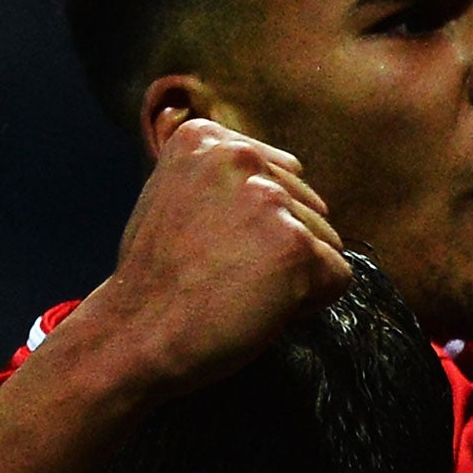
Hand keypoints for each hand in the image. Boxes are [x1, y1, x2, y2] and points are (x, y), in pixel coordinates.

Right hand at [88, 116, 353, 394]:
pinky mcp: (296, 245)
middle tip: (221, 273)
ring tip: (234, 288)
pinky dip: (308, 303)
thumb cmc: (157, 278)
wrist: (134, 335)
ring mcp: (270, 199)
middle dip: (278, 247)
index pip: (282, 176)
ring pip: (326, 242)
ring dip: (293, 275)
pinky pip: (338, 277)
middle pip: (309, 207)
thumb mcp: (177, 195)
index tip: (208, 245)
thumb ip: (229, 178)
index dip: (255, 225)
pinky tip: (258, 306)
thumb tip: (293, 171)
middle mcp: (240, 157)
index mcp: (207, 138)